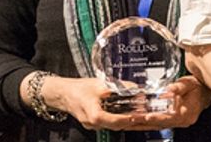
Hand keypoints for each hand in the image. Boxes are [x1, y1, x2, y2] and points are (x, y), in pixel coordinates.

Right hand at [41, 75, 166, 130]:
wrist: (62, 93)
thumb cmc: (78, 89)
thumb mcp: (99, 85)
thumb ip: (118, 87)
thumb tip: (135, 88)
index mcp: (94, 115)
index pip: (114, 121)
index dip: (129, 119)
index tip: (141, 116)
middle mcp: (93, 123)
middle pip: (117, 125)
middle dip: (133, 121)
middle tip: (147, 116)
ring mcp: (93, 124)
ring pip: (113, 126)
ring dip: (127, 121)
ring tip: (142, 116)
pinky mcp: (93, 122)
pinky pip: (109, 123)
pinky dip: (119, 119)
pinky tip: (129, 115)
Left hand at [134, 74, 210, 129]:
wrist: (204, 92)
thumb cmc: (198, 87)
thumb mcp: (190, 83)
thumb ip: (179, 87)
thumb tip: (169, 89)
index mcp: (188, 112)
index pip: (171, 116)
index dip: (159, 117)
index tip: (147, 116)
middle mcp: (182, 120)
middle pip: (161, 123)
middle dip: (145, 121)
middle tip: (131, 119)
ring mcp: (177, 122)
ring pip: (157, 125)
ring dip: (142, 124)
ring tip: (129, 122)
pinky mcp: (172, 121)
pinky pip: (157, 124)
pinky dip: (146, 123)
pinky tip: (136, 122)